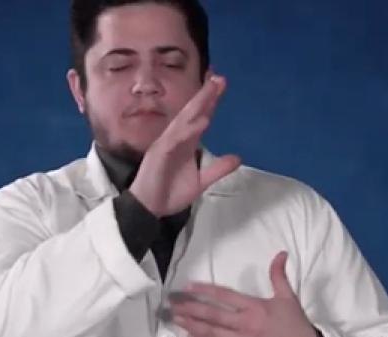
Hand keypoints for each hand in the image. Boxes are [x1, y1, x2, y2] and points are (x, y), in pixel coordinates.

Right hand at [129, 73, 240, 216]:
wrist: (150, 209)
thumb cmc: (170, 193)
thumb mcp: (201, 181)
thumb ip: (217, 168)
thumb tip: (237, 158)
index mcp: (186, 144)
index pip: (200, 117)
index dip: (210, 101)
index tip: (220, 83)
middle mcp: (176, 139)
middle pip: (192, 112)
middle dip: (205, 95)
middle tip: (219, 77)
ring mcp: (167, 144)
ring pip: (183, 120)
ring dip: (197, 105)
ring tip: (211, 90)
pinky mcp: (159, 154)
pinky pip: (174, 139)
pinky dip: (187, 130)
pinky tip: (200, 122)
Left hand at [169, 251, 319, 336]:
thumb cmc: (296, 326)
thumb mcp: (288, 298)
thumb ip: (279, 275)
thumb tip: (280, 253)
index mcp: (255, 308)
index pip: (225, 296)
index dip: (205, 291)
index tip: (188, 287)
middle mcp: (245, 325)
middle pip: (212, 316)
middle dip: (190, 309)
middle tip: (172, 305)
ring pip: (211, 334)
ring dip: (191, 326)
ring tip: (175, 319)